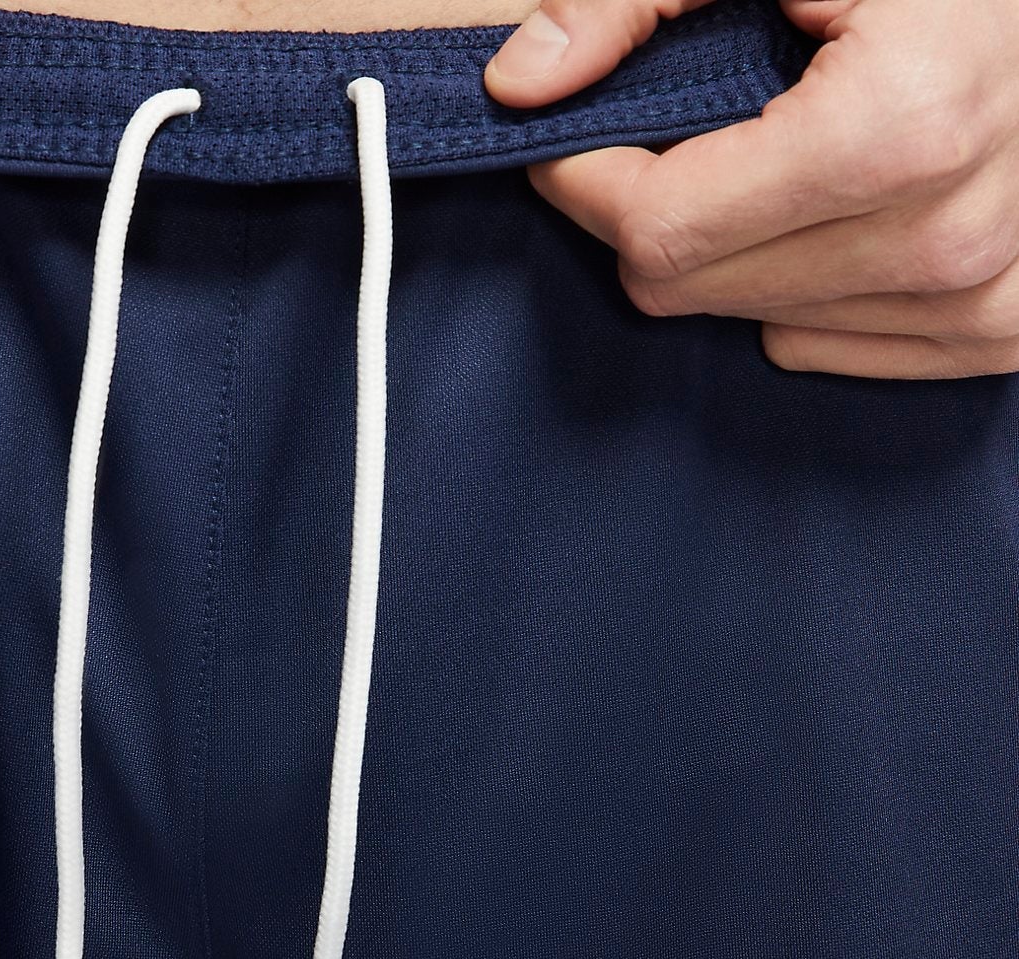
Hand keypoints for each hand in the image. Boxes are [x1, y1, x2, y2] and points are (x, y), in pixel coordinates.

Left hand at [486, 0, 1018, 378]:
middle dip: (654, 214)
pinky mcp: (1001, 331)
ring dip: (733, 250)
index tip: (567, 139)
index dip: (585, 180)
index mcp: (901, 127)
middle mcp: (946, 237)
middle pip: (690, 288)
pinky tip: (839, 207)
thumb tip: (516, 86)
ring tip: (783, 154)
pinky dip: (801, 287)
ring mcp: (981, 295)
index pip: (658, 229)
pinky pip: (824, 344)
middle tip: (678, 137)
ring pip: (751, 321)